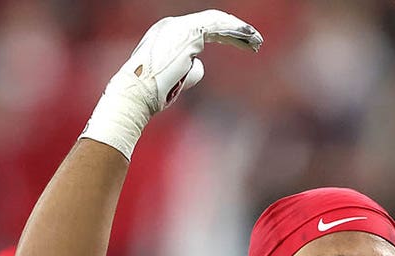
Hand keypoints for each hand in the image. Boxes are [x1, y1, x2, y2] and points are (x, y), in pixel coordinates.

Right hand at [80, 9, 262, 159]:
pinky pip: (217, 26)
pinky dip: (235, 31)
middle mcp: (172, 26)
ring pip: (216, 22)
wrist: (137, 95)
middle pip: (211, 23)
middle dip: (235, 31)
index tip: (242, 44)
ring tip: (257, 41)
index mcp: (166, 34)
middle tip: (255, 41)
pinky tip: (250, 38)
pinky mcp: (188, 33)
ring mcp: (179, 27)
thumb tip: (200, 65)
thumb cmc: (152, 94)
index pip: (200, 29)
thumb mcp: (174, 80)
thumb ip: (187, 70)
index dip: (223, 34)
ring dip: (239, 32)